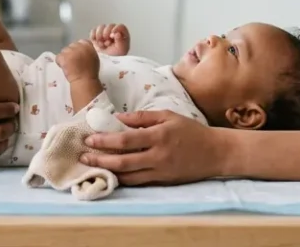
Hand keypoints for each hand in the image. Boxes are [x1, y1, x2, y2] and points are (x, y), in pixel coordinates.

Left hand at [55, 39, 100, 82]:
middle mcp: (79, 45)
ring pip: (64, 51)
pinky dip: (60, 62)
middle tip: (73, 61)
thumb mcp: (94, 58)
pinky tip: (64, 67)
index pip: (81, 42)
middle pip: (72, 46)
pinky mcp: (63, 56)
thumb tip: (83, 50)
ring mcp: (70, 51)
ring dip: (65, 57)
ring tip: (69, 65)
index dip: (78, 49)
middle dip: (71, 53)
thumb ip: (89, 51)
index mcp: (88, 45)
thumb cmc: (91, 72)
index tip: (78, 56)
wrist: (85, 80)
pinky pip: (58, 57)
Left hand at [80, 110, 225, 184]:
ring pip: (128, 176)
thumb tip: (118, 118)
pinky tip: (112, 174)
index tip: (89, 139)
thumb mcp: (168, 116)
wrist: (215, 153)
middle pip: (123, 161)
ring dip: (108, 171)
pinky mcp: (163, 182)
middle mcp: (158, 156)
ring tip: (93, 166)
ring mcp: (160, 172)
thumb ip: (142, 118)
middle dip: (100, 159)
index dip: (105, 141)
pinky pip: (139, 182)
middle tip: (83, 156)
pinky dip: (123, 179)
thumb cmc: (191, 131)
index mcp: (159, 136)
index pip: (126, 140)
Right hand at [89, 23, 130, 55]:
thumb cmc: (114, 58)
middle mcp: (114, 33)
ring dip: (100, 36)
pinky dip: (94, 36)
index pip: (121, 26)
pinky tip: (96, 43)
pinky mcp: (96, 36)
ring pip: (101, 27)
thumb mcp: (120, 51)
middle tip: (106, 43)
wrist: (102, 64)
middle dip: (107, 34)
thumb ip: (121, 41)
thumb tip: (117, 33)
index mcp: (122, 36)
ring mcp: (104, 33)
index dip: (116, 29)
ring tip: (102, 45)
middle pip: (110, 26)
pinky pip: (93, 31)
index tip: (112, 35)